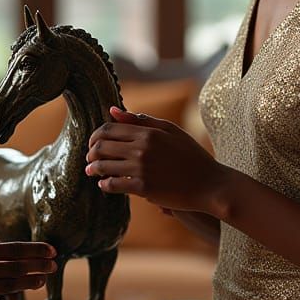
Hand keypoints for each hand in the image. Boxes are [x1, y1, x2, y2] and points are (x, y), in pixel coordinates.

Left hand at [85, 106, 227, 214]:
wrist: (210, 184)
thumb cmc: (191, 155)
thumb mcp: (170, 131)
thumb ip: (142, 120)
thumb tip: (112, 111)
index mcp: (148, 132)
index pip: (108, 129)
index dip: (95, 136)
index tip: (93, 142)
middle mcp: (142, 149)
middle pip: (102, 147)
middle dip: (91, 152)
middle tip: (89, 157)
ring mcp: (141, 169)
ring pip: (104, 166)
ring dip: (93, 168)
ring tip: (92, 171)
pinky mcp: (143, 189)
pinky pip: (114, 185)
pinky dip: (104, 184)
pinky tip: (104, 184)